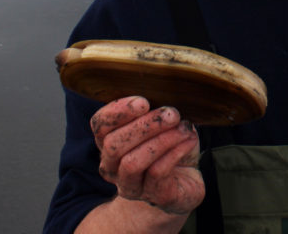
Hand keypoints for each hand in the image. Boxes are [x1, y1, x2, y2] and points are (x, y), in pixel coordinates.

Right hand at [90, 96, 204, 214]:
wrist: (186, 180)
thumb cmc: (170, 146)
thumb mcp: (163, 123)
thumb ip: (157, 109)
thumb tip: (164, 91)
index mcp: (110, 143)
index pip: (100, 125)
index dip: (117, 112)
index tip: (143, 102)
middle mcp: (113, 167)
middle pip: (114, 145)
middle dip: (144, 126)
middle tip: (171, 113)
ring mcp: (131, 185)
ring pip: (132, 162)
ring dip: (160, 140)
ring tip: (183, 127)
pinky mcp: (154, 196)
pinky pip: (157, 173)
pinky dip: (174, 152)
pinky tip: (188, 140)